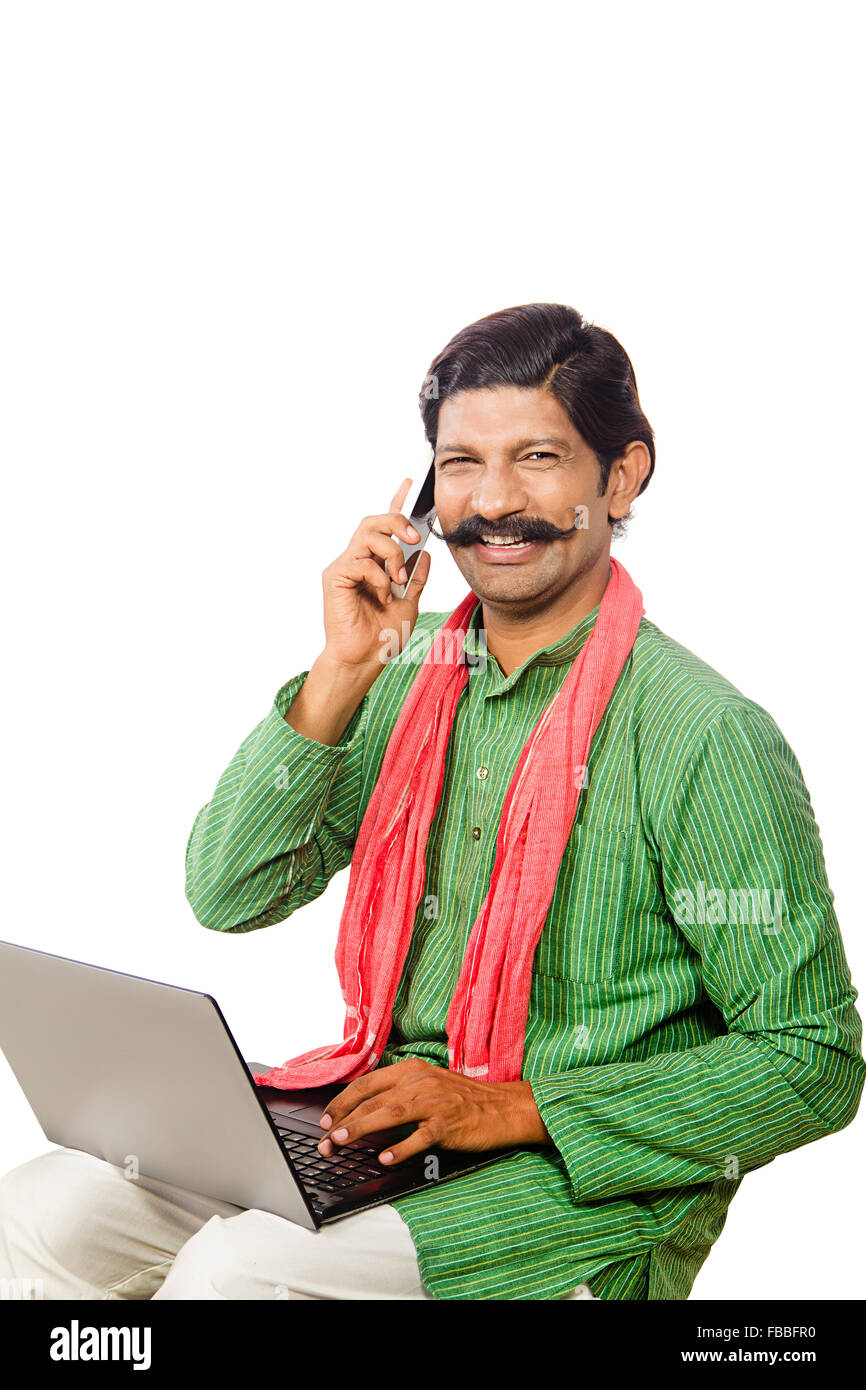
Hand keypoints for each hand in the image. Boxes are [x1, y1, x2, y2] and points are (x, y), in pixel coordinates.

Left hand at [316, 1057, 551, 1165]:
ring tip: (341, 1142)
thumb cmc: (464, 1099)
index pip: (366, 1085)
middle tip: (325, 1141)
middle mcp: (420, 1082)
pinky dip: (401, 1148)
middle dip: (342, 1121)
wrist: (504, 1107)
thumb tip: (363, 1111)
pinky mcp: (449, 1124)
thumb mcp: (428, 1086)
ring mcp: (434, 1102)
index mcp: (411, 1071)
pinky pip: (420, 1136)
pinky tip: (386, 1158)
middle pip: (372, 1101)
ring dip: (361, 1129)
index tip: (325, 1120)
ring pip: (389, 1114)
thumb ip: (398, 1093)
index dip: (342, 1102)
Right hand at [319, 477, 431, 672]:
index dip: (397, 502)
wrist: (365, 659)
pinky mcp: (334, 576)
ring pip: (368, 534)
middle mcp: (358, 559)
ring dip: (390, 553)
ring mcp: (345, 566)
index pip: (386, 527)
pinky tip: (383, 596)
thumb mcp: (410, 602)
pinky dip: (379, 578)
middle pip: (374, 521)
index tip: (410, 482)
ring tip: (398, 580)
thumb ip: (416, 577)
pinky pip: (361, 562)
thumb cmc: (382, 635)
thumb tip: (424, 553)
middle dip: (397, 522)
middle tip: (413, 538)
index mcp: (376, 563)